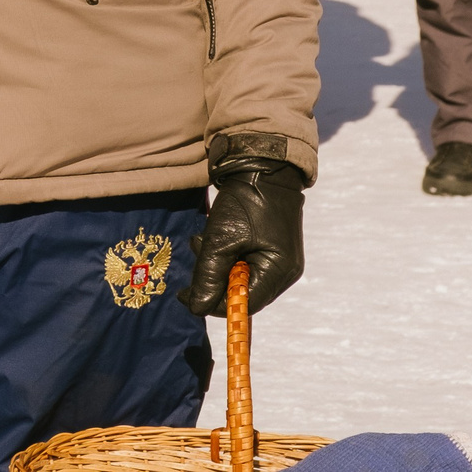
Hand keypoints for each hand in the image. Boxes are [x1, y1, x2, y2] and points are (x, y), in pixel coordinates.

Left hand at [179, 156, 304, 315]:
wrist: (260, 163)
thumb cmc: (243, 201)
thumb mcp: (220, 239)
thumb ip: (208, 276)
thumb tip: (197, 308)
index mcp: (279, 271)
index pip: (246, 304)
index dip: (215, 304)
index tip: (187, 295)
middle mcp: (284, 270)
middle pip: (242, 291)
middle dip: (213, 279)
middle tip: (195, 260)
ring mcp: (279, 257)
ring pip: (239, 275)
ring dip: (215, 262)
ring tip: (202, 240)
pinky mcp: (269, 245)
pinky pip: (243, 260)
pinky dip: (224, 252)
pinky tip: (211, 235)